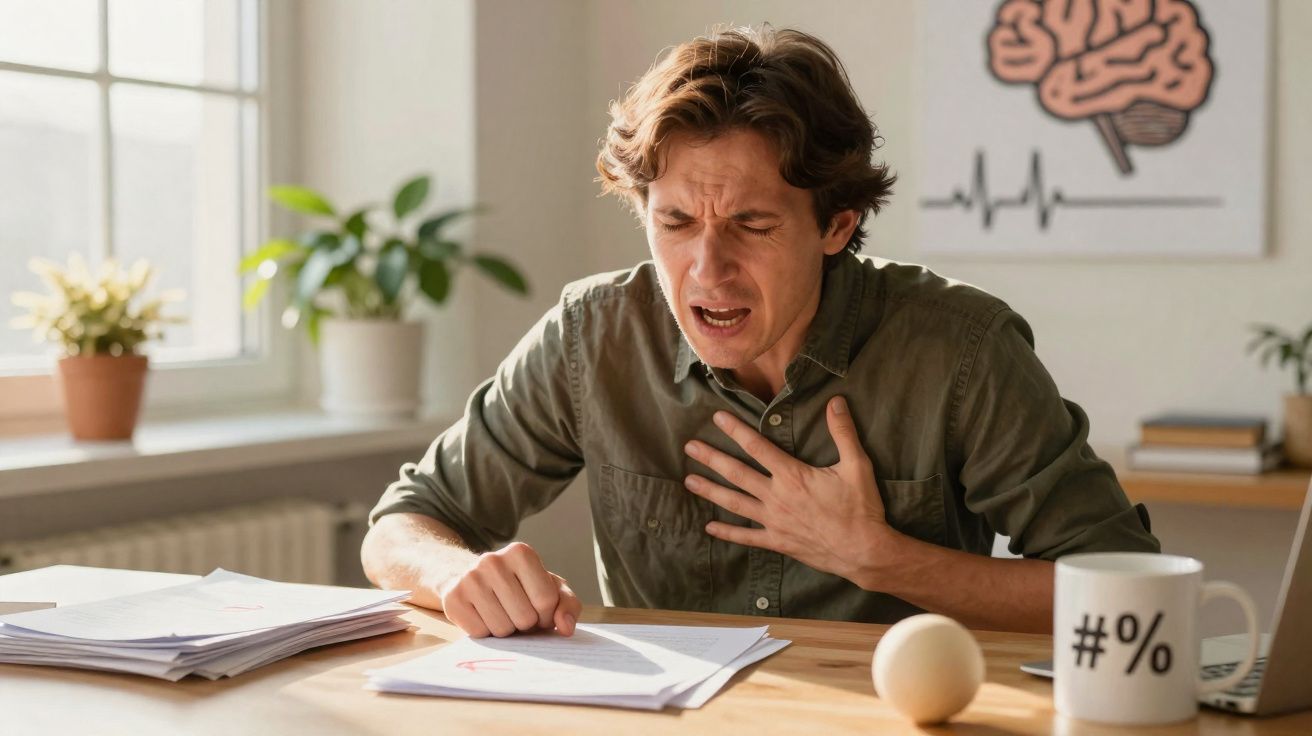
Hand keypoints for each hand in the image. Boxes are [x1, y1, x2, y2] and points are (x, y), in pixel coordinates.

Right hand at [436, 542, 581, 637]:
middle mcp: (492, 561)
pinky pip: (480, 634)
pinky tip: (483, 616)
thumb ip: (567, 604)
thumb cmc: (519, 586)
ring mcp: (470, 579)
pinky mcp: (453, 599)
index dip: (547, 616)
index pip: (546, 600)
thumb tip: (566, 628)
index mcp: (521, 552)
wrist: (471, 580)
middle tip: (517, 612)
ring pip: (503, 629)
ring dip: (507, 630)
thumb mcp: (549, 588)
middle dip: (526, 624)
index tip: (540, 611)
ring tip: (501, 614)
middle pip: (525, 617)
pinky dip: (486, 633)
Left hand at [682, 396, 898, 584]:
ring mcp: (774, 521)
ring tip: (689, 481)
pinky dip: (727, 533)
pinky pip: (747, 537)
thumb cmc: (861, 508)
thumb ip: (843, 432)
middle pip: (737, 473)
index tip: (717, 418)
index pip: (757, 447)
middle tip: (689, 447)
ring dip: (711, 491)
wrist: (863, 551)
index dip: (736, 430)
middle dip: (711, 458)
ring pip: (735, 503)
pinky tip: (710, 528)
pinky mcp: (777, 542)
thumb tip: (836, 401)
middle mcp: (777, 497)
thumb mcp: (857, 466)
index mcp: (793, 476)